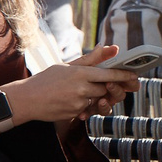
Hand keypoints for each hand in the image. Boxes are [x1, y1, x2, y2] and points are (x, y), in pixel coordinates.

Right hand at [1, 45, 138, 125]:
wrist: (27, 99)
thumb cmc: (47, 79)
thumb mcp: (68, 66)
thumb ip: (92, 58)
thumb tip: (111, 47)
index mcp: (80, 73)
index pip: (109, 74)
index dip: (123, 76)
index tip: (134, 76)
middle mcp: (81, 88)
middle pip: (105, 89)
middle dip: (106, 88)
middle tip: (100, 84)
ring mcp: (78, 103)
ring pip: (97, 100)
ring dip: (93, 97)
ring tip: (77, 92)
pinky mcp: (75, 114)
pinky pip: (87, 110)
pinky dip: (83, 106)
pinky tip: (70, 100)